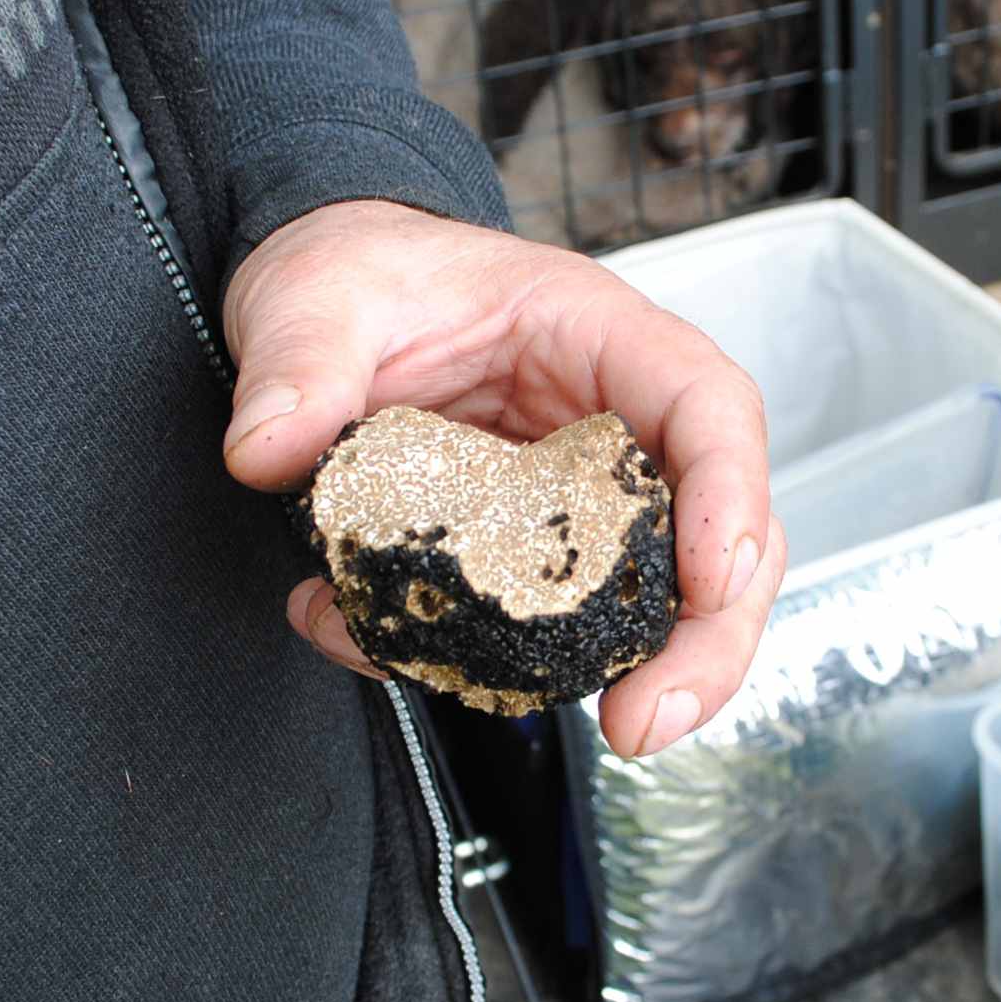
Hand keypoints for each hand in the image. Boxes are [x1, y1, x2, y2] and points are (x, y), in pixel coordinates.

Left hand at [221, 200, 782, 756]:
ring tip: (600, 731)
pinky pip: (536, 629)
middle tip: (646, 720)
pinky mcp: (519, 557)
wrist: (316, 300)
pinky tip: (386, 652)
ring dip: (629, 675)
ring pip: (652, 601)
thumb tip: (269, 450)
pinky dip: (483, 667)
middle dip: (706, 639)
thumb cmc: (355, 270)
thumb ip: (298, 363)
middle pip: (711, 534)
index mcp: (596, 334)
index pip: (706, 406)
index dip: (731, 494)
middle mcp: (607, 425)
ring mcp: (572, 501)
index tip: (713, 579)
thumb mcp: (317, 294)